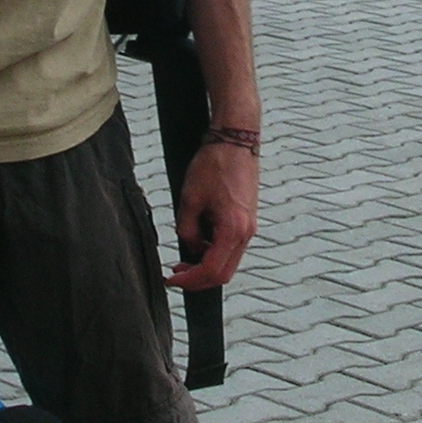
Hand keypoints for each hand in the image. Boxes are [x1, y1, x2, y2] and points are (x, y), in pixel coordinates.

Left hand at [167, 140, 256, 289]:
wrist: (235, 142)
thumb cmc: (215, 164)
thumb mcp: (190, 200)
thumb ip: (186, 230)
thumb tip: (188, 247)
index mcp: (233, 230)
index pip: (211, 270)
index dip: (189, 280)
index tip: (171, 279)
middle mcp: (246, 233)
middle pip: (224, 274)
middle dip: (198, 280)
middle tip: (177, 275)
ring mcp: (250, 228)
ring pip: (228, 262)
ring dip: (206, 267)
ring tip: (184, 260)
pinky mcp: (247, 221)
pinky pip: (231, 248)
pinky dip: (214, 254)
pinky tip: (198, 244)